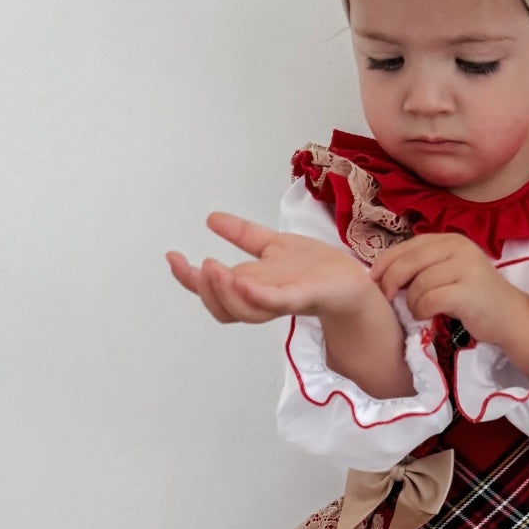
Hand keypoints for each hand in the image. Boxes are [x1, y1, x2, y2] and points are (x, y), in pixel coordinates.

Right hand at [166, 212, 374, 323]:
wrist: (356, 282)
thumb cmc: (317, 269)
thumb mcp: (274, 245)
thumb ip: (243, 235)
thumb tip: (211, 219)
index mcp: (253, 287)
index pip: (214, 292)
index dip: (189, 280)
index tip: (172, 256)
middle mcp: (265, 298)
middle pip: (224, 307)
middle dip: (204, 289)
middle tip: (199, 265)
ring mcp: (285, 299)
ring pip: (246, 309)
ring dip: (225, 292)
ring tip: (216, 268)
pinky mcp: (307, 296)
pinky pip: (279, 301)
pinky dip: (259, 295)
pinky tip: (244, 282)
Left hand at [367, 231, 518, 341]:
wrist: (510, 317)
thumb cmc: (474, 297)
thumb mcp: (449, 271)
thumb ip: (424, 265)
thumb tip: (382, 271)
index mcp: (451, 239)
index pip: (408, 246)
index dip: (385, 262)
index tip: (374, 280)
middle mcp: (458, 247)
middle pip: (408, 262)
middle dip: (390, 282)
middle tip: (387, 299)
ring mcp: (466, 268)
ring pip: (418, 284)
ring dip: (411, 302)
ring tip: (418, 310)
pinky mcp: (468, 291)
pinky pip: (430, 300)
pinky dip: (422, 311)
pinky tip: (427, 315)